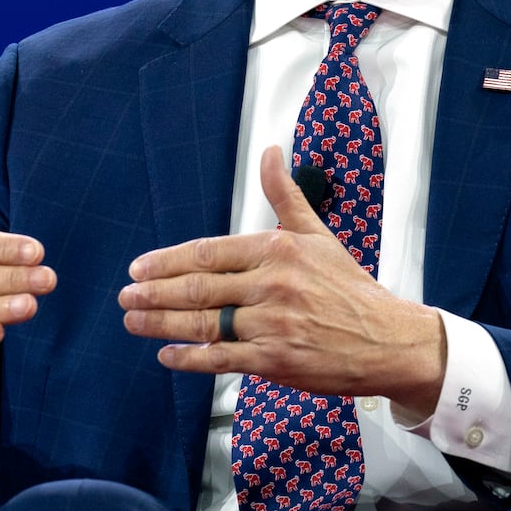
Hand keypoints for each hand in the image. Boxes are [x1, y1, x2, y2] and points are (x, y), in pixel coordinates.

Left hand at [119, 146, 445, 413]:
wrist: (386, 339)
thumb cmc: (348, 287)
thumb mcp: (318, 233)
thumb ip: (285, 195)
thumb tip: (271, 151)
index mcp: (277, 249)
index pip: (208, 253)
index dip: (167, 262)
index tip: (139, 267)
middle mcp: (272, 284)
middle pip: (197, 288)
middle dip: (153, 293)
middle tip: (125, 295)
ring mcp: (272, 324)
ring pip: (202, 323)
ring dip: (160, 323)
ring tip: (133, 320)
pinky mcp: (274, 359)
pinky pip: (220, 359)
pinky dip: (189, 358)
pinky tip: (167, 355)